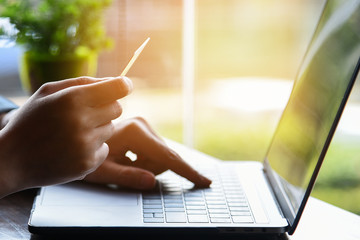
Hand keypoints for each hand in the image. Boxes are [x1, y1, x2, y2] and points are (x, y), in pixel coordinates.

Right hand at [0, 76, 131, 196]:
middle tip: (87, 112)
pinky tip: (73, 147)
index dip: (123, 85)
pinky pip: (105, 148)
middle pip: (117, 108)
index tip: (123, 86)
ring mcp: (86, 145)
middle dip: (106, 107)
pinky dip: (94, 147)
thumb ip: (83, 82)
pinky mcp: (88, 164)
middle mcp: (82, 121)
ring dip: (99, 128)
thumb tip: (117, 81)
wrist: (11, 160)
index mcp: (72, 99)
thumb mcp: (48, 92)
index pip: (117, 88)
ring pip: (112, 129)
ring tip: (74, 132)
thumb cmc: (31, 121)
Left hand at [84, 117, 211, 189]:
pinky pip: (155, 151)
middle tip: (125, 168)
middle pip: (164, 158)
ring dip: (146, 165)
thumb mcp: (103, 172)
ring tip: (123, 162)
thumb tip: (152, 181)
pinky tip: (127, 156)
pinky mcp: (143, 129)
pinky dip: (145, 159)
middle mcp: (143, 125)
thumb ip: (128, 177)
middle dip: (151, 169)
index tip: (205, 181)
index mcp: (135, 133)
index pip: (168, 157)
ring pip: (161, 156)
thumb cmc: (86, 156)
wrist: (77, 137)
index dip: (187, 172)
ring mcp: (143, 126)